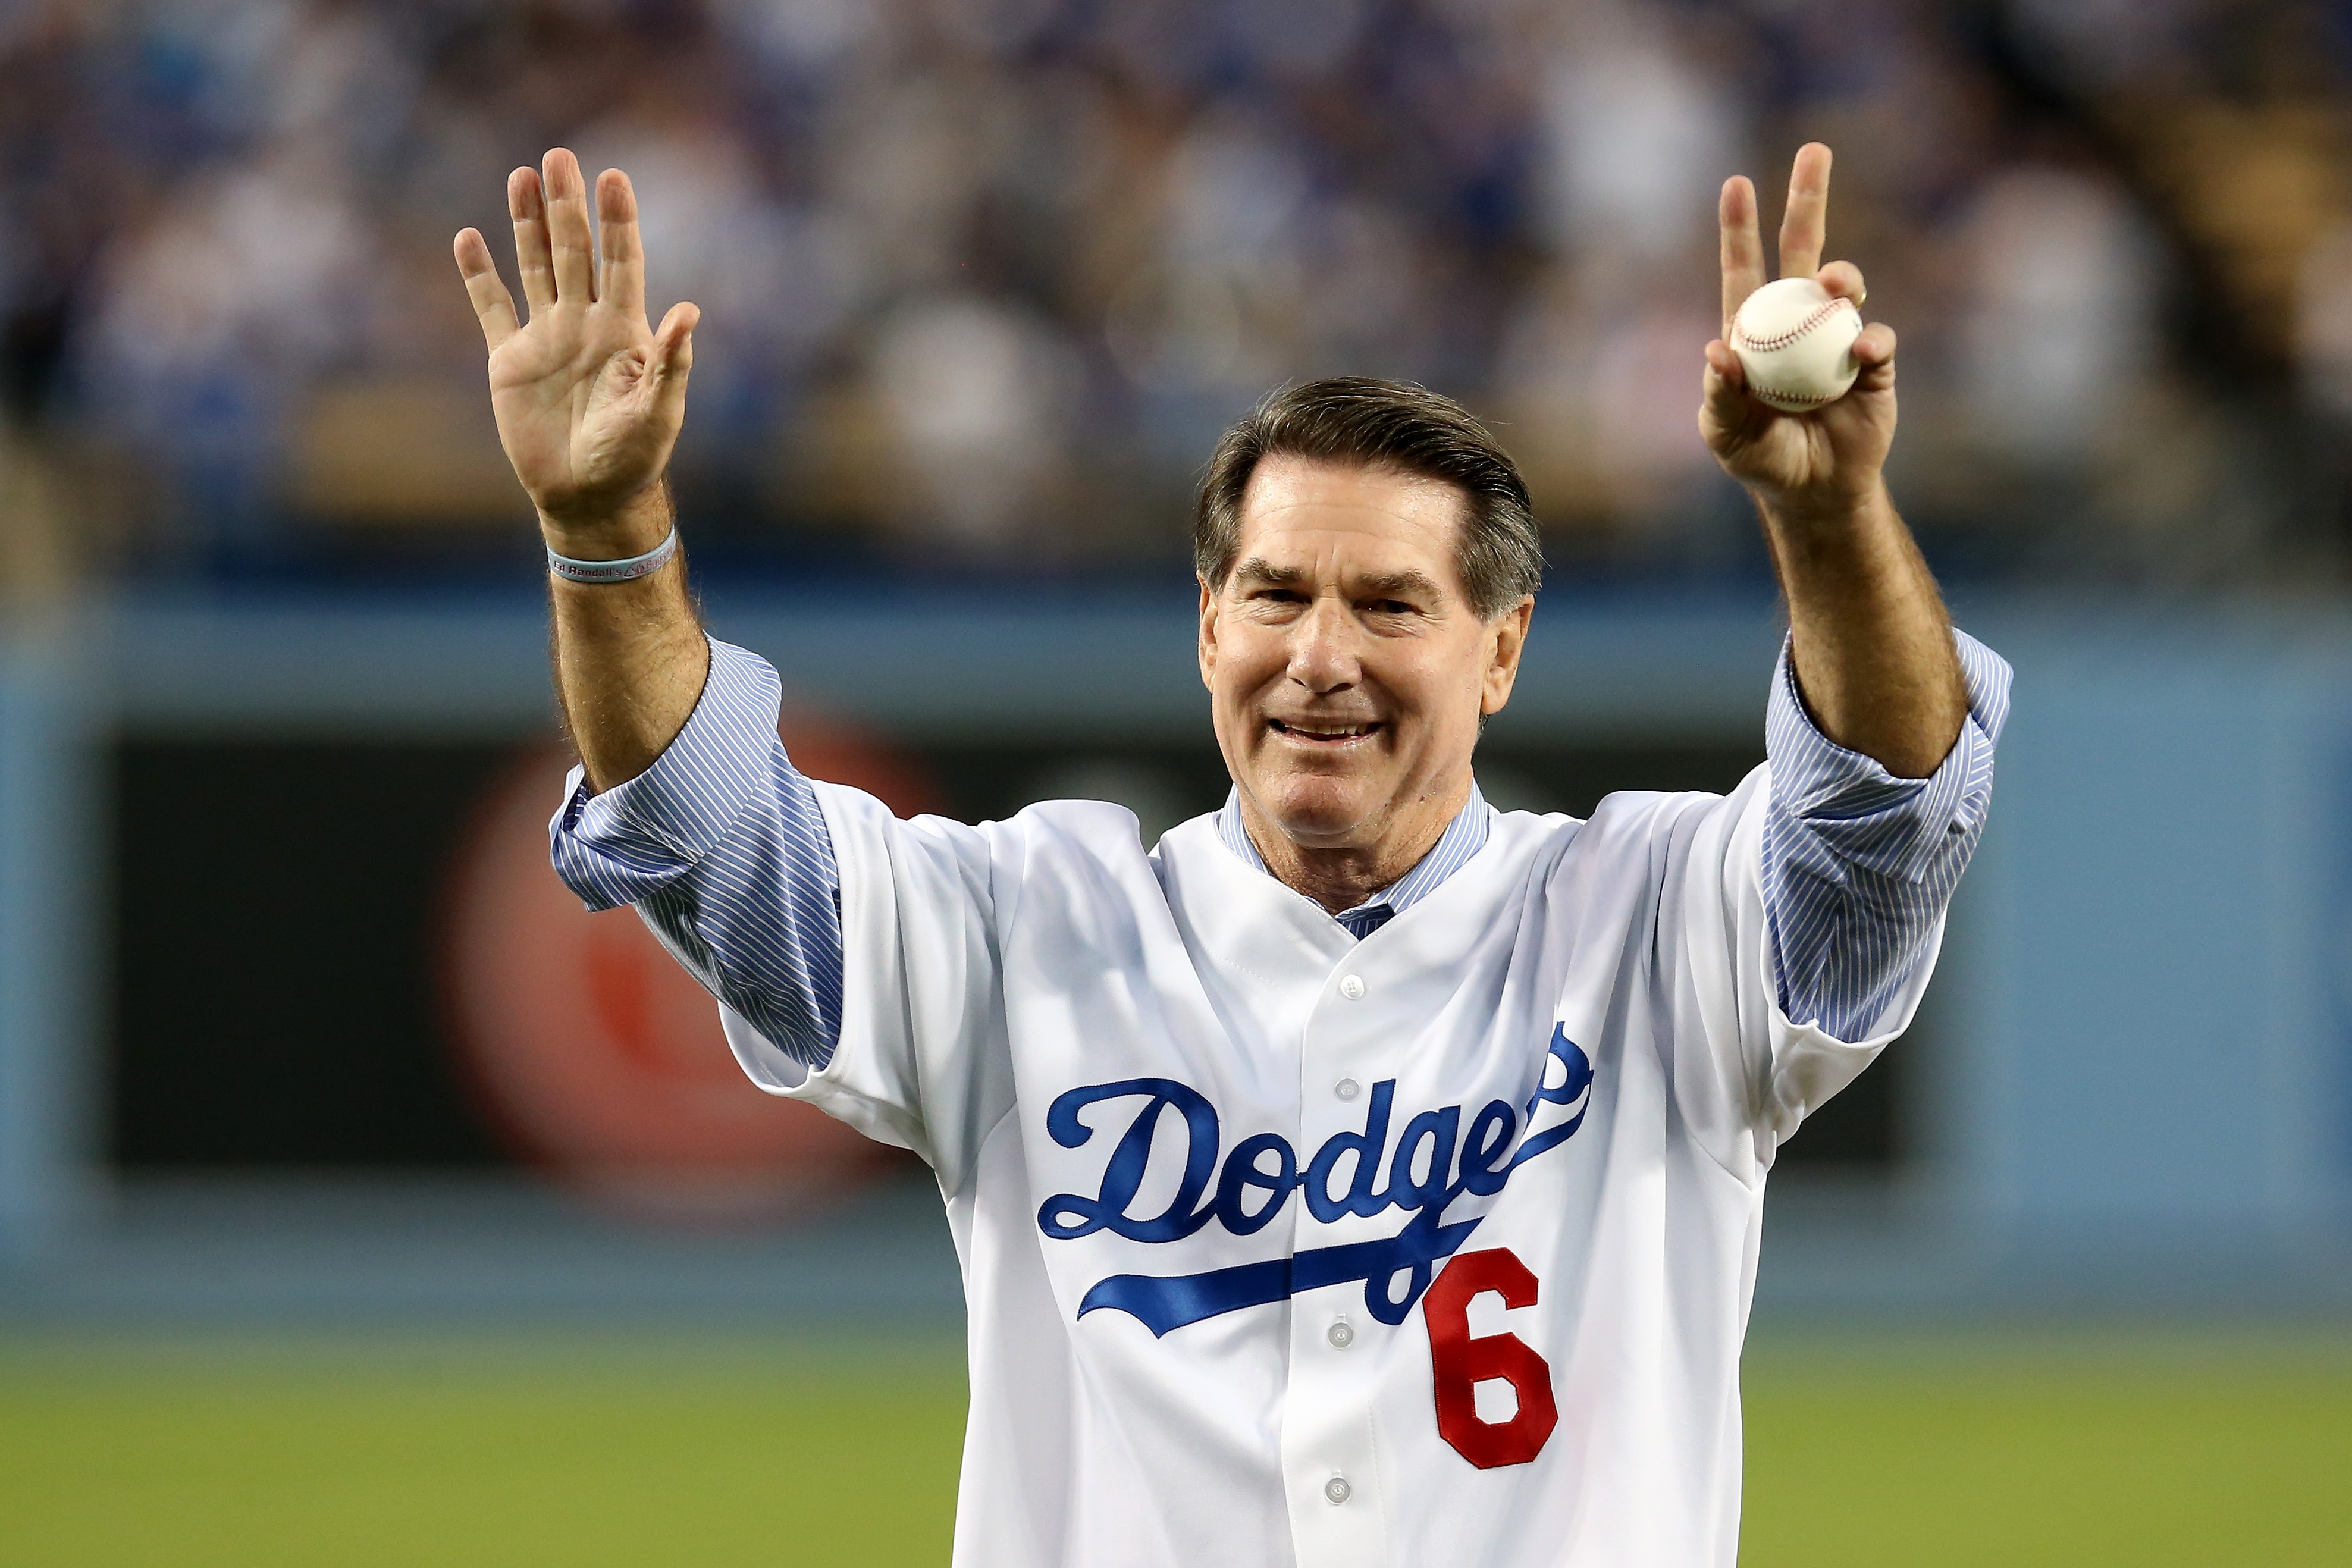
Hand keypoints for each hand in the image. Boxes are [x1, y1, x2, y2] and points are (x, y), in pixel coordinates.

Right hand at [453, 149, 697, 544]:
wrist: (587, 497)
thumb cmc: (632, 458)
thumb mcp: (658, 411)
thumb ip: (671, 362)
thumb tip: (690, 311)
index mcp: (623, 332)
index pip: (622, 262)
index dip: (618, 221)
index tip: (615, 176)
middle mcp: (584, 324)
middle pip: (574, 252)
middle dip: (568, 206)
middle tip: (560, 156)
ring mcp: (546, 339)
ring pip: (535, 267)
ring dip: (527, 224)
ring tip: (521, 176)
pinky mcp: (510, 361)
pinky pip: (492, 309)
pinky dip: (479, 276)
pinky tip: (469, 237)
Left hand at [1699, 143, 1894, 520]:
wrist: (1814, 492)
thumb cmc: (1762, 460)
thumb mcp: (1727, 434)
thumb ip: (1720, 395)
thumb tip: (1716, 349)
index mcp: (1755, 331)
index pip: (1745, 269)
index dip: (1741, 229)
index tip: (1736, 183)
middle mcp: (1797, 323)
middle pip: (1804, 251)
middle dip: (1808, 200)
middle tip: (1814, 151)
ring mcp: (1837, 338)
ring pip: (1847, 287)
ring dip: (1845, 276)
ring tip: (1841, 285)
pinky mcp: (1875, 366)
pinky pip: (1877, 340)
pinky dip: (1871, 341)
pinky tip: (1862, 352)